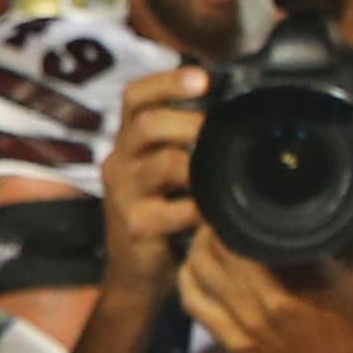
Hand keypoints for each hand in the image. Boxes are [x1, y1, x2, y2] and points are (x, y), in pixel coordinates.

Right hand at [97, 68, 207, 304]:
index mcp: (129, 142)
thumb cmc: (161, 215)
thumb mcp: (165, 173)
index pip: (135, 97)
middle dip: (188, 122)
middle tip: (217, 129)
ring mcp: (125, 195)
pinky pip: (175, 210)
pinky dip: (201, 207)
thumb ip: (184, 144)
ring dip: (199, 163)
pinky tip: (214, 211)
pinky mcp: (136, 225)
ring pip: (163, 164)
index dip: (167, 82)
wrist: (135, 274)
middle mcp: (120, 162)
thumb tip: (232, 111)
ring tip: (222, 169)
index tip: (203, 78)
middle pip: (147, 124)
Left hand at [174, 214, 352, 352]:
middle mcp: (259, 305)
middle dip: (214, 222)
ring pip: (197, 269)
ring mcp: (241, 326)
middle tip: (225, 205)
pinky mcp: (232, 341)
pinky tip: (199, 261)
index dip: (232, 207)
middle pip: (213, 248)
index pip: (238, 233)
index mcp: (289, 287)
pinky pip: (192, 300)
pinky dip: (189, 275)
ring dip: (199, 245)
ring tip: (213, 229)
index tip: (242, 189)